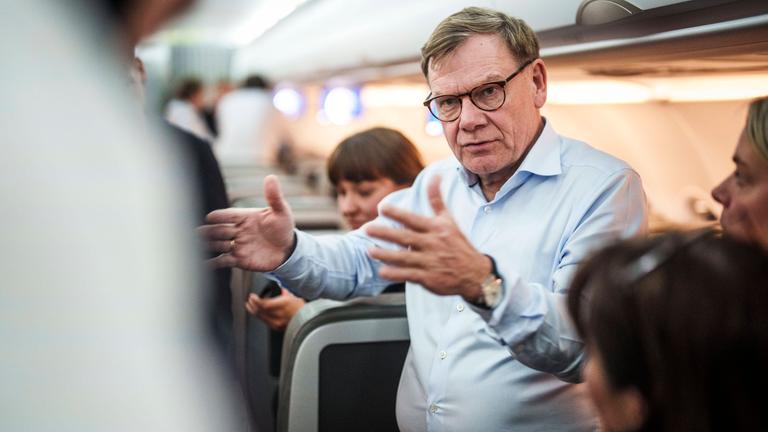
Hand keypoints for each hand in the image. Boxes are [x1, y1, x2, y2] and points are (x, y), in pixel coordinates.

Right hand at [198, 175, 295, 270]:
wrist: (288, 251)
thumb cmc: (283, 227)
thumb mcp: (281, 211)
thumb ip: (274, 197)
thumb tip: (271, 177)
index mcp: (245, 217)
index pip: (229, 215)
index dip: (220, 216)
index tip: (209, 217)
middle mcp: (238, 230)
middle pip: (220, 230)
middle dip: (210, 231)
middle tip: (199, 233)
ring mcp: (237, 245)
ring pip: (218, 244)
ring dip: (211, 245)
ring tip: (201, 246)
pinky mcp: (238, 259)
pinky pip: (222, 261)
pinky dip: (212, 263)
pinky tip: (203, 264)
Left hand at [245, 289, 305, 330]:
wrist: (307, 320)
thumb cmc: (302, 308)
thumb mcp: (293, 296)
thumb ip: (284, 292)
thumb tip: (279, 288)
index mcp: (283, 304)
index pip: (264, 303)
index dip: (255, 300)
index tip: (252, 296)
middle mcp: (279, 314)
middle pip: (260, 310)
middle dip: (252, 305)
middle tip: (249, 300)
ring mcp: (277, 322)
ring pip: (260, 316)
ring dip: (253, 311)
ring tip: (249, 306)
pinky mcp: (276, 327)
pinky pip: (264, 321)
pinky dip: (259, 316)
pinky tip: (257, 313)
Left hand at [366, 175, 491, 301]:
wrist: (476, 273)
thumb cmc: (458, 244)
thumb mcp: (449, 220)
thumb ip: (437, 199)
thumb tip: (434, 175)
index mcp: (436, 229)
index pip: (414, 219)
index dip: (397, 213)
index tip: (381, 208)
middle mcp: (432, 244)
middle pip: (405, 237)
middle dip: (385, 233)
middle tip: (366, 228)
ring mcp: (430, 262)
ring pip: (403, 258)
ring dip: (385, 254)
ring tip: (369, 250)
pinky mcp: (429, 279)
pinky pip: (408, 275)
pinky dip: (395, 274)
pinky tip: (382, 271)